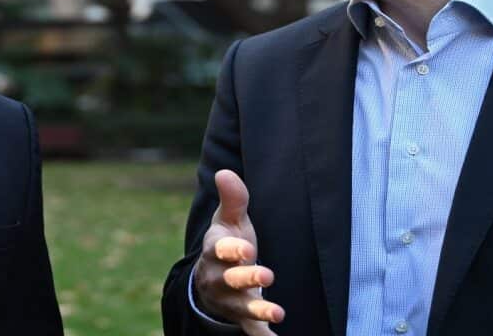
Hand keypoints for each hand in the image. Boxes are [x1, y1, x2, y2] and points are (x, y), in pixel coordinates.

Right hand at [192, 170, 284, 334]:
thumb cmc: (227, 243)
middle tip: (266, 275)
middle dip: (246, 279)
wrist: (214, 279)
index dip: (232, 251)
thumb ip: (233, 198)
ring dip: (258, 310)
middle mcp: (217, 277)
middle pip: (229, 280)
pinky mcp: (242, 318)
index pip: (219, 250)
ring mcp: (229, 300)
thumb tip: (225, 172)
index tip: (247, 250)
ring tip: (278, 312)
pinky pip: (250, 330)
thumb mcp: (229, 220)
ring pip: (240, 307)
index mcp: (214, 251)